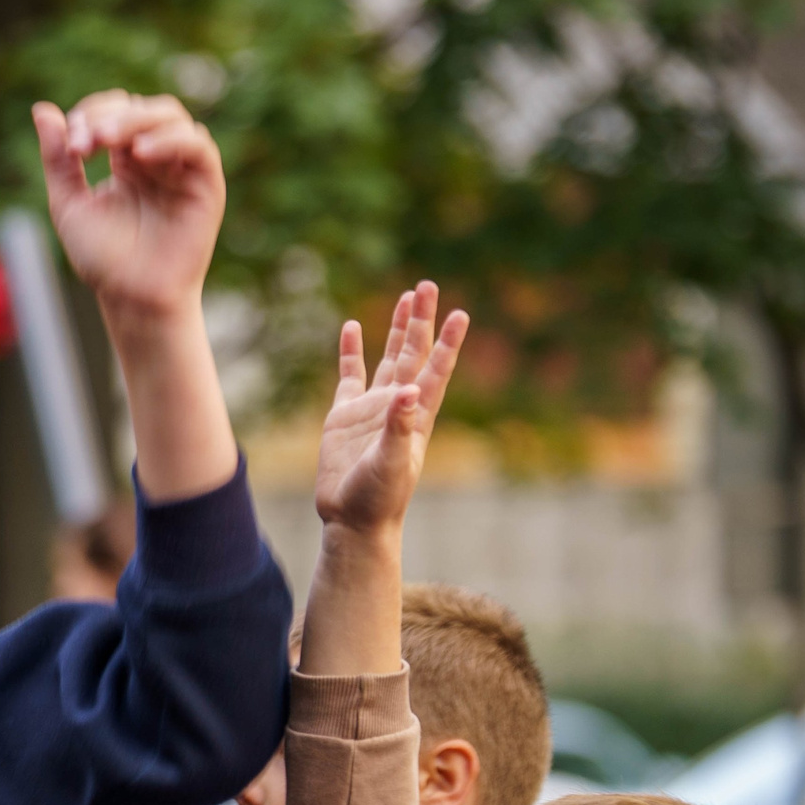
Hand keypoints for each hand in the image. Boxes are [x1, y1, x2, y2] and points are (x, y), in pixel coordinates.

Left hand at [32, 92, 225, 320]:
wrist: (131, 297)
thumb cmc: (103, 258)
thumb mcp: (69, 203)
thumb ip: (58, 160)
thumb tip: (42, 110)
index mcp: (125, 158)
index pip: (113, 111)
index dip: (91, 115)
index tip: (71, 145)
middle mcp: (156, 157)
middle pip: (140, 108)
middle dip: (110, 117)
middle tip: (86, 140)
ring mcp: (182, 168)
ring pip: (169, 117)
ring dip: (135, 121)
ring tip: (108, 140)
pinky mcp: (206, 184)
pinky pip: (197, 146)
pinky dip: (170, 140)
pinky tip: (141, 153)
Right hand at [314, 282, 468, 539]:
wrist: (352, 519)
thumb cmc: (380, 496)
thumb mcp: (392, 462)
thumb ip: (399, 427)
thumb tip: (409, 390)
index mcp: (417, 414)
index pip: (436, 369)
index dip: (448, 342)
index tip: (459, 314)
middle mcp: (398, 405)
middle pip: (414, 353)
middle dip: (421, 321)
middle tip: (427, 286)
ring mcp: (371, 408)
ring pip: (388, 358)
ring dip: (397, 329)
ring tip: (406, 297)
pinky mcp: (344, 416)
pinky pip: (349, 375)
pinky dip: (350, 351)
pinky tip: (351, 327)